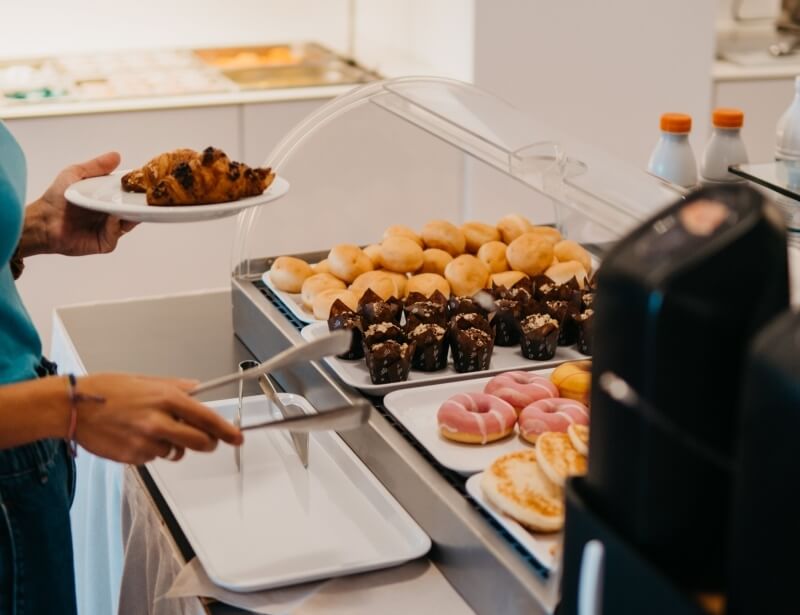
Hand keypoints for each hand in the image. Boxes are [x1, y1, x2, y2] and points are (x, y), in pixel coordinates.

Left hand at [20, 152, 137, 257]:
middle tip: (144, 195)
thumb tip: (116, 156)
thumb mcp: (75, 174)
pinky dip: (115, 227)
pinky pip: (116, 234)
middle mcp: (110, 214)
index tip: (142, 182)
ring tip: (130, 205)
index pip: (128, 194)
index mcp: (107, 198)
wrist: (44, 220)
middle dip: (138, 203)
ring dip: (130, 214)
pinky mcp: (105, 242)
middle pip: (133, 209)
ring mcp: (109, 229)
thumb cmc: (56, 198)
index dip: (136, 189)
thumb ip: (96, 166)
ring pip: (128, 222)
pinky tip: (112, 218)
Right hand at [72, 373, 242, 464]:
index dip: (226, 430)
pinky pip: (154, 458)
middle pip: (200, 442)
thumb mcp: (144, 380)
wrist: (71, 407)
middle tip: (205, 439)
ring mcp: (146, 441)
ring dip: (174, 445)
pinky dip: (151, 451)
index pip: (207, 418)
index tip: (237, 437)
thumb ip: (175, 387)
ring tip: (152, 430)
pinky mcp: (133, 457)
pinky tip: (135, 437)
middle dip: (207, 443)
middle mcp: (159, 421)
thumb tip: (197, 389)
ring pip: (176, 452)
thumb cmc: (106, 390)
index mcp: (166, 398)